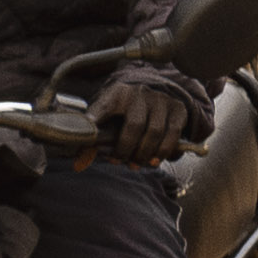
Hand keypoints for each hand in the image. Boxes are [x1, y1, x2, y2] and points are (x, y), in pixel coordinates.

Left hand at [89, 64, 206, 166]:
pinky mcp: (178, 108)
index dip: (95, 121)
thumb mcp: (105, 118)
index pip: (103, 108)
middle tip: (118, 161)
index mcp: (116, 94)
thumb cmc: (122, 113)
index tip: (87, 138)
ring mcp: (161, 100)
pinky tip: (154, 160)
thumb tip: (79, 164)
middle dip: (126, 149)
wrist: (151, 96)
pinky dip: (164, 151)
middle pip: (134, 125)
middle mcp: (140, 93)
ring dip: (145, 154)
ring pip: (155, 132)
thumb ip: (93, 139)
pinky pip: (173, 134)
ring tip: (136, 164)